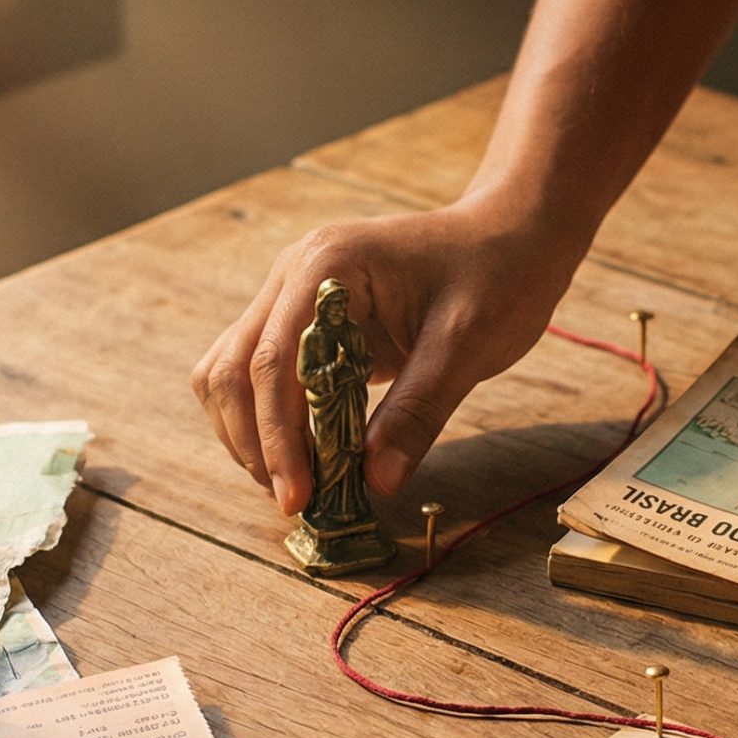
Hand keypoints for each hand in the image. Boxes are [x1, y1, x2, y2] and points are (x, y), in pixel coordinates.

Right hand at [193, 199, 582, 513]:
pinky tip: (304, 455)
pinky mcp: (302, 320)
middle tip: (294, 500)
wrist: (508, 237)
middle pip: (233, 368)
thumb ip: (418, 411)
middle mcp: (292, 275)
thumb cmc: (496, 277)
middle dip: (255, 442)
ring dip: (250, 433)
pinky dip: (268, 419)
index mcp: (327, 266)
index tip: (296, 495)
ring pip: (229, 372)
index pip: (273, 360)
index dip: (277, 436)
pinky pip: (259, 374)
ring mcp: (291, 295)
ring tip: (295, 484)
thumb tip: (376, 483)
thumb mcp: (468, 345)